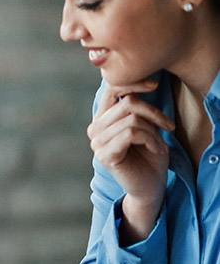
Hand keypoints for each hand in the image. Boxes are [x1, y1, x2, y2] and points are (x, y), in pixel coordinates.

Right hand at [87, 79, 173, 241]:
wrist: (150, 185)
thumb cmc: (150, 154)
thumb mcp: (145, 124)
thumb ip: (136, 105)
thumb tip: (141, 78)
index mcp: (101, 118)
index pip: (111, 88)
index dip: (133, 82)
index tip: (154, 84)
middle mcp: (94, 129)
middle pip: (127, 103)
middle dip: (153, 113)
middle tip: (168, 126)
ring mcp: (97, 143)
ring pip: (132, 119)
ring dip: (154, 130)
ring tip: (162, 143)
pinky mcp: (105, 155)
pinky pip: (131, 133)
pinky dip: (151, 139)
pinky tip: (157, 149)